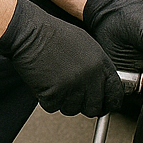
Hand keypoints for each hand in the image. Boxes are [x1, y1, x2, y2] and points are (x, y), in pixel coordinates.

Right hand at [0, 0, 124, 116]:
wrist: (29, 33)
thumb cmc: (52, 34)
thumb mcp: (85, 45)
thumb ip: (96, 65)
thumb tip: (100, 83)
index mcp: (101, 64)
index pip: (114, 93)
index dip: (108, 102)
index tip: (103, 105)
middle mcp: (90, 77)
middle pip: (94, 107)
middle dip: (84, 106)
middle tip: (73, 97)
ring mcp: (73, 87)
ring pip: (72, 110)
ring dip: (63, 101)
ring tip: (55, 83)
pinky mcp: (54, 94)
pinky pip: (53, 107)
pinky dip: (47, 99)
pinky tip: (44, 83)